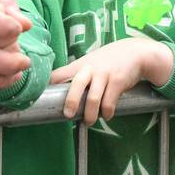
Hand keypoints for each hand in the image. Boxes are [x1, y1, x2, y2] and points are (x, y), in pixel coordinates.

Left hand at [49, 38, 172, 125]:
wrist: (135, 52)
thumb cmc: (108, 61)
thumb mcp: (90, 62)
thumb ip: (77, 75)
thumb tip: (60, 94)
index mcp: (79, 65)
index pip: (59, 75)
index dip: (48, 86)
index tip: (39, 99)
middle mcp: (90, 69)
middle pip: (76, 85)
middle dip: (71, 101)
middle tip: (68, 115)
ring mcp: (104, 75)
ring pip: (94, 99)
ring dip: (90, 114)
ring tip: (89, 122)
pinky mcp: (118, 82)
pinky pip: (109, 102)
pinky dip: (107, 113)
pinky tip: (106, 115)